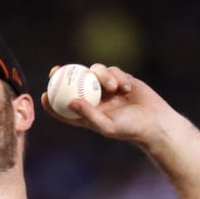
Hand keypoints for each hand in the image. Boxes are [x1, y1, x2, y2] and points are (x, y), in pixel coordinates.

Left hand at [42, 64, 179, 148]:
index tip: (44, 95)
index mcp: (89, 115)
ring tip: (113, 86)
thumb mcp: (107, 125)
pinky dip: (118, 76)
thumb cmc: (130, 128)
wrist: (155, 121)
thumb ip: (88, 114)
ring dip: (103, 75)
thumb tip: (70, 102)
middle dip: (63, 75)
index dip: (52, 102)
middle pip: (74, 84)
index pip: (66, 109)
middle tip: (56, 70)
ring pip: (95, 73)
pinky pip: (112, 71)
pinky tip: (126, 86)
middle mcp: (96, 101)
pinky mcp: (121, 80)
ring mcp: (108, 89)